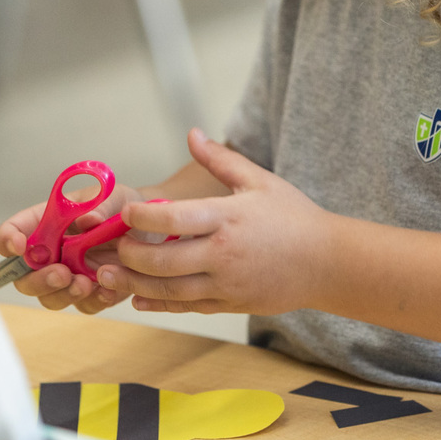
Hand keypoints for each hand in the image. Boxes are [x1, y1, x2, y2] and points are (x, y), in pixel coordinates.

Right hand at [0, 180, 147, 313]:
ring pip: (50, 297)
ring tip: (86, 284)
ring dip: (63, 294)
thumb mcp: (115, 197)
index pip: (13, 231)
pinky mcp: (91, 293)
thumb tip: (87, 220)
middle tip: (61, 273)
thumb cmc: (123, 206)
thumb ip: (100, 206)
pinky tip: (108, 290)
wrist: (151, 228)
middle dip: (38, 279)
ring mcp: (69, 275)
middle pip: (23, 276)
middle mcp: (51, 252)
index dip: (8, 240)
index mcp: (46, 222)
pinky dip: (94, 301)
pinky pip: (84, 306)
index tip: (19, 246)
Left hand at [97, 130, 334, 314]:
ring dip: (137, 283)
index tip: (126, 212)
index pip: (173, 218)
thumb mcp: (259, 180)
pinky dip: (161, 304)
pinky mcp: (231, 304)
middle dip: (132, 254)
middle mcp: (224, 253)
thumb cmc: (293, 217)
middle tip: (116, 245)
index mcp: (228, 218)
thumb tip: (192, 132)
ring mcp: (227, 283)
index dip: (142, 216)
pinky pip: (188, 306)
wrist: (327, 262)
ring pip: (170, 289)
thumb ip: (220, 159)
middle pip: (163, 260)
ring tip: (113, 274)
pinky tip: (141, 297)